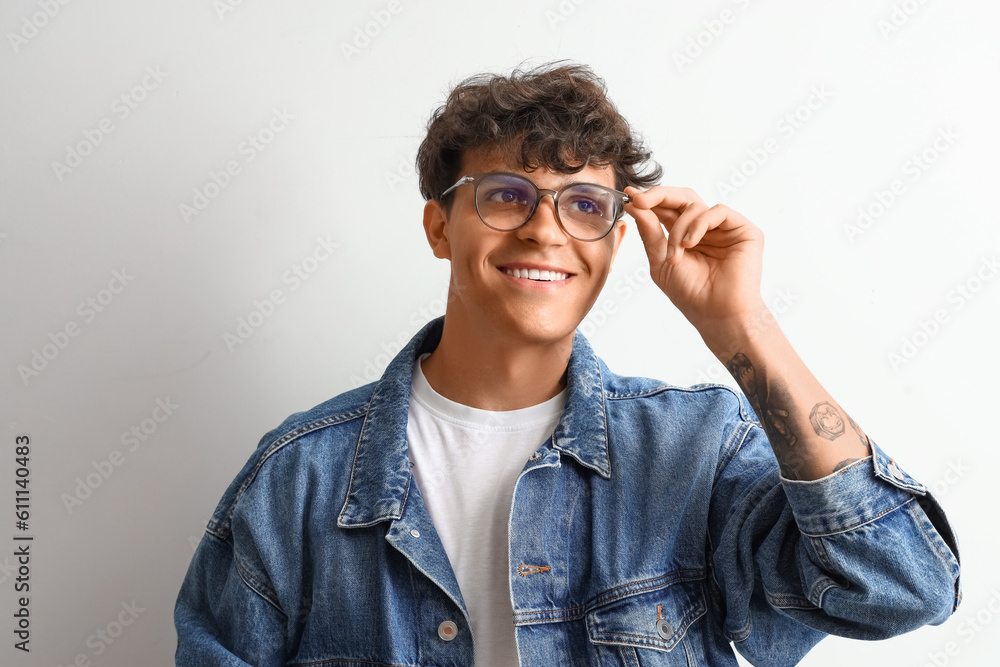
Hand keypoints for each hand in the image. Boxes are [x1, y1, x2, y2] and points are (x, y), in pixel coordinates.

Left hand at [624, 186, 765, 341]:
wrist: (716, 314)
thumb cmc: (690, 294)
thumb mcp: (660, 261)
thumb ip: (649, 232)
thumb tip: (634, 204)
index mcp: (685, 236)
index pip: (667, 209)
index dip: (649, 200)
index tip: (629, 197)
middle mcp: (705, 229)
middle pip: (682, 198)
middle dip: (659, 196)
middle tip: (641, 201)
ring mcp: (725, 229)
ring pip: (695, 206)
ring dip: (679, 228)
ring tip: (675, 255)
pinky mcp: (744, 230)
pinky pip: (718, 211)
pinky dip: (699, 224)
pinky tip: (690, 243)